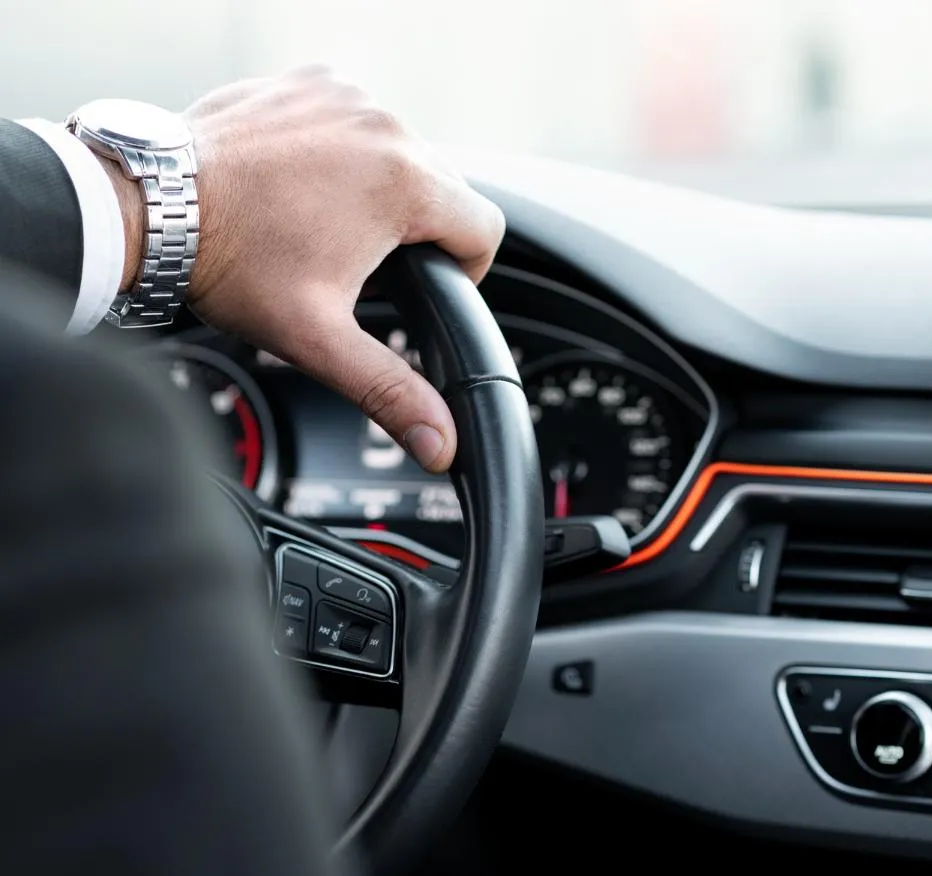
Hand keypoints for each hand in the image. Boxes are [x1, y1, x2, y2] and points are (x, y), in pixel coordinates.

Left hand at [106, 67, 505, 472]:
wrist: (155, 206)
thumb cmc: (230, 263)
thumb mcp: (321, 340)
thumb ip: (390, 391)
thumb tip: (441, 443)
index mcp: (403, 182)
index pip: (484, 229)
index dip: (462, 273)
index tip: (418, 290)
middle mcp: (382, 124)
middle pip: (442, 189)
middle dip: (413, 233)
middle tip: (355, 269)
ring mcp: (344, 95)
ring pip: (397, 153)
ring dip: (375, 191)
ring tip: (319, 229)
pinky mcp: (311, 83)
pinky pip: (353, 121)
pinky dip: (338, 154)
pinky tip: (298, 188)